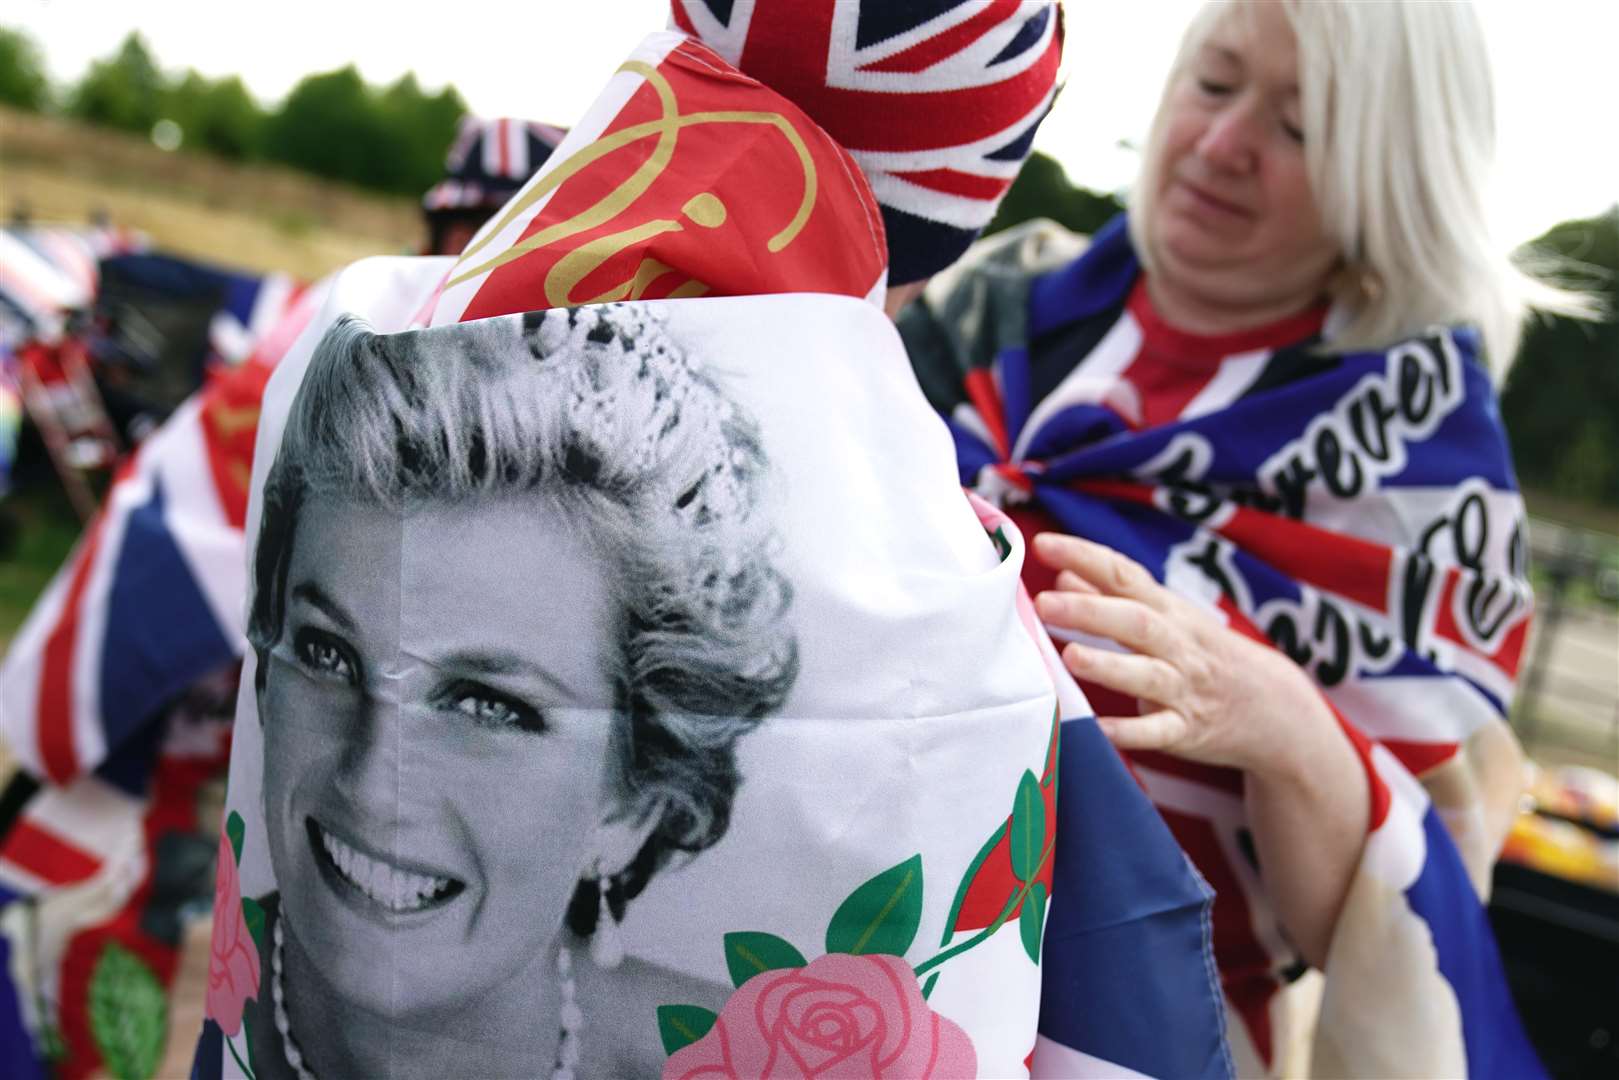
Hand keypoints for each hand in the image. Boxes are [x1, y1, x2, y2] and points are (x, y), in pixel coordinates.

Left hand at [1030, 532, 1328, 782]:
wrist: (1275, 707)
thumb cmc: (1203, 653)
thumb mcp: (1166, 617)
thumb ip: (1113, 596)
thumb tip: (1065, 574)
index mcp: (1167, 610)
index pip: (1124, 575)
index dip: (1084, 556)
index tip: (1043, 544)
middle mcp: (1176, 645)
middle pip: (1134, 621)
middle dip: (1090, 610)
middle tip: (1044, 603)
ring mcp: (1184, 688)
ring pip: (1146, 674)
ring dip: (1108, 666)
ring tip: (1070, 656)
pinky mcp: (1188, 730)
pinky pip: (1157, 731)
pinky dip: (1130, 732)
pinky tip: (1100, 728)